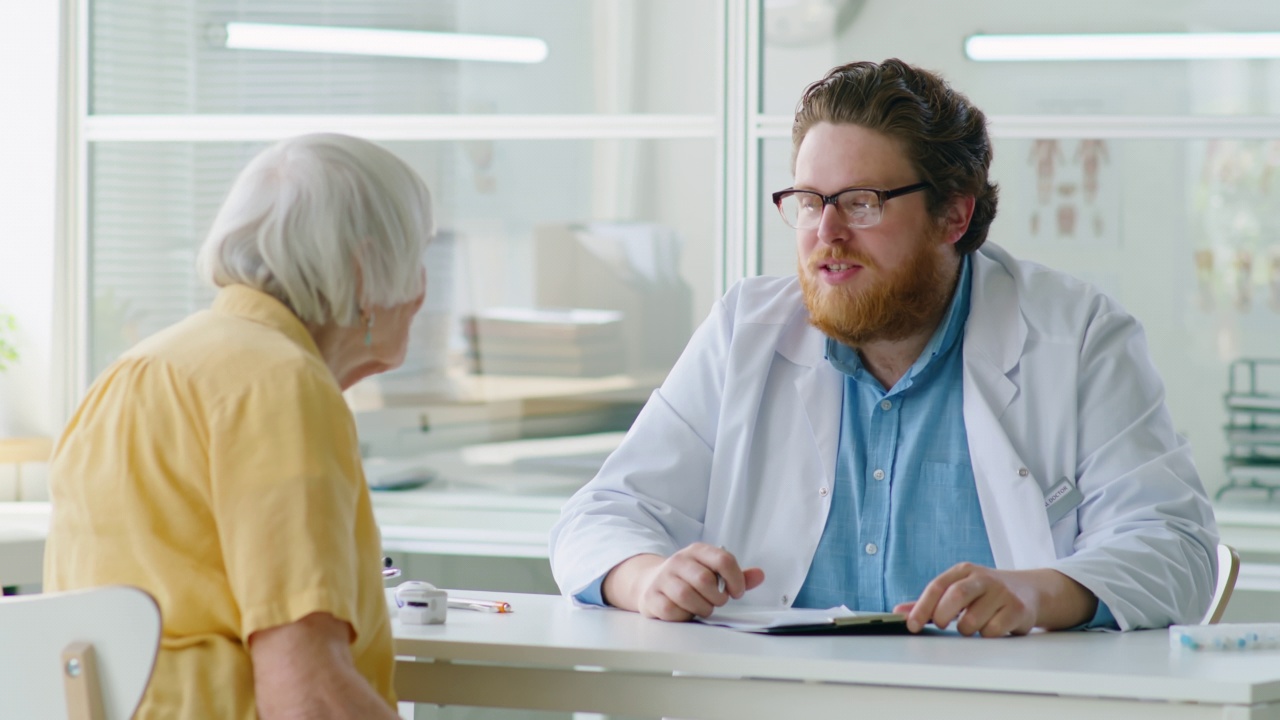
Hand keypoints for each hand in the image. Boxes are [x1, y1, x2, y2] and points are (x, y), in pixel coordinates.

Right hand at [603, 543, 765, 620]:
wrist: (650, 582)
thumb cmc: (688, 579)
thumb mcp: (712, 571)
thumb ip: (736, 575)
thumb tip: (760, 575)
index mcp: (697, 551)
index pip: (723, 560)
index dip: (736, 579)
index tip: (737, 592)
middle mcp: (678, 561)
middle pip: (704, 579)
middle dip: (717, 597)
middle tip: (717, 601)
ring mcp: (662, 578)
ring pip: (686, 595)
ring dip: (701, 608)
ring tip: (703, 608)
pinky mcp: (652, 597)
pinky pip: (671, 610)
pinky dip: (684, 616)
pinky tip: (686, 612)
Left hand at [893, 564, 1096, 636]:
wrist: (1030, 590)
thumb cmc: (986, 593)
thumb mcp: (959, 589)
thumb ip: (930, 601)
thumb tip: (899, 611)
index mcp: (964, 571)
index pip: (937, 586)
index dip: (921, 607)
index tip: (911, 625)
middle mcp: (983, 578)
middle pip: (956, 596)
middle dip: (943, 616)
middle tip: (943, 626)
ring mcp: (1002, 593)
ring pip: (973, 620)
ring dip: (967, 630)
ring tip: (973, 625)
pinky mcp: (1018, 609)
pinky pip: (993, 630)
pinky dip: (986, 635)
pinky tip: (992, 626)